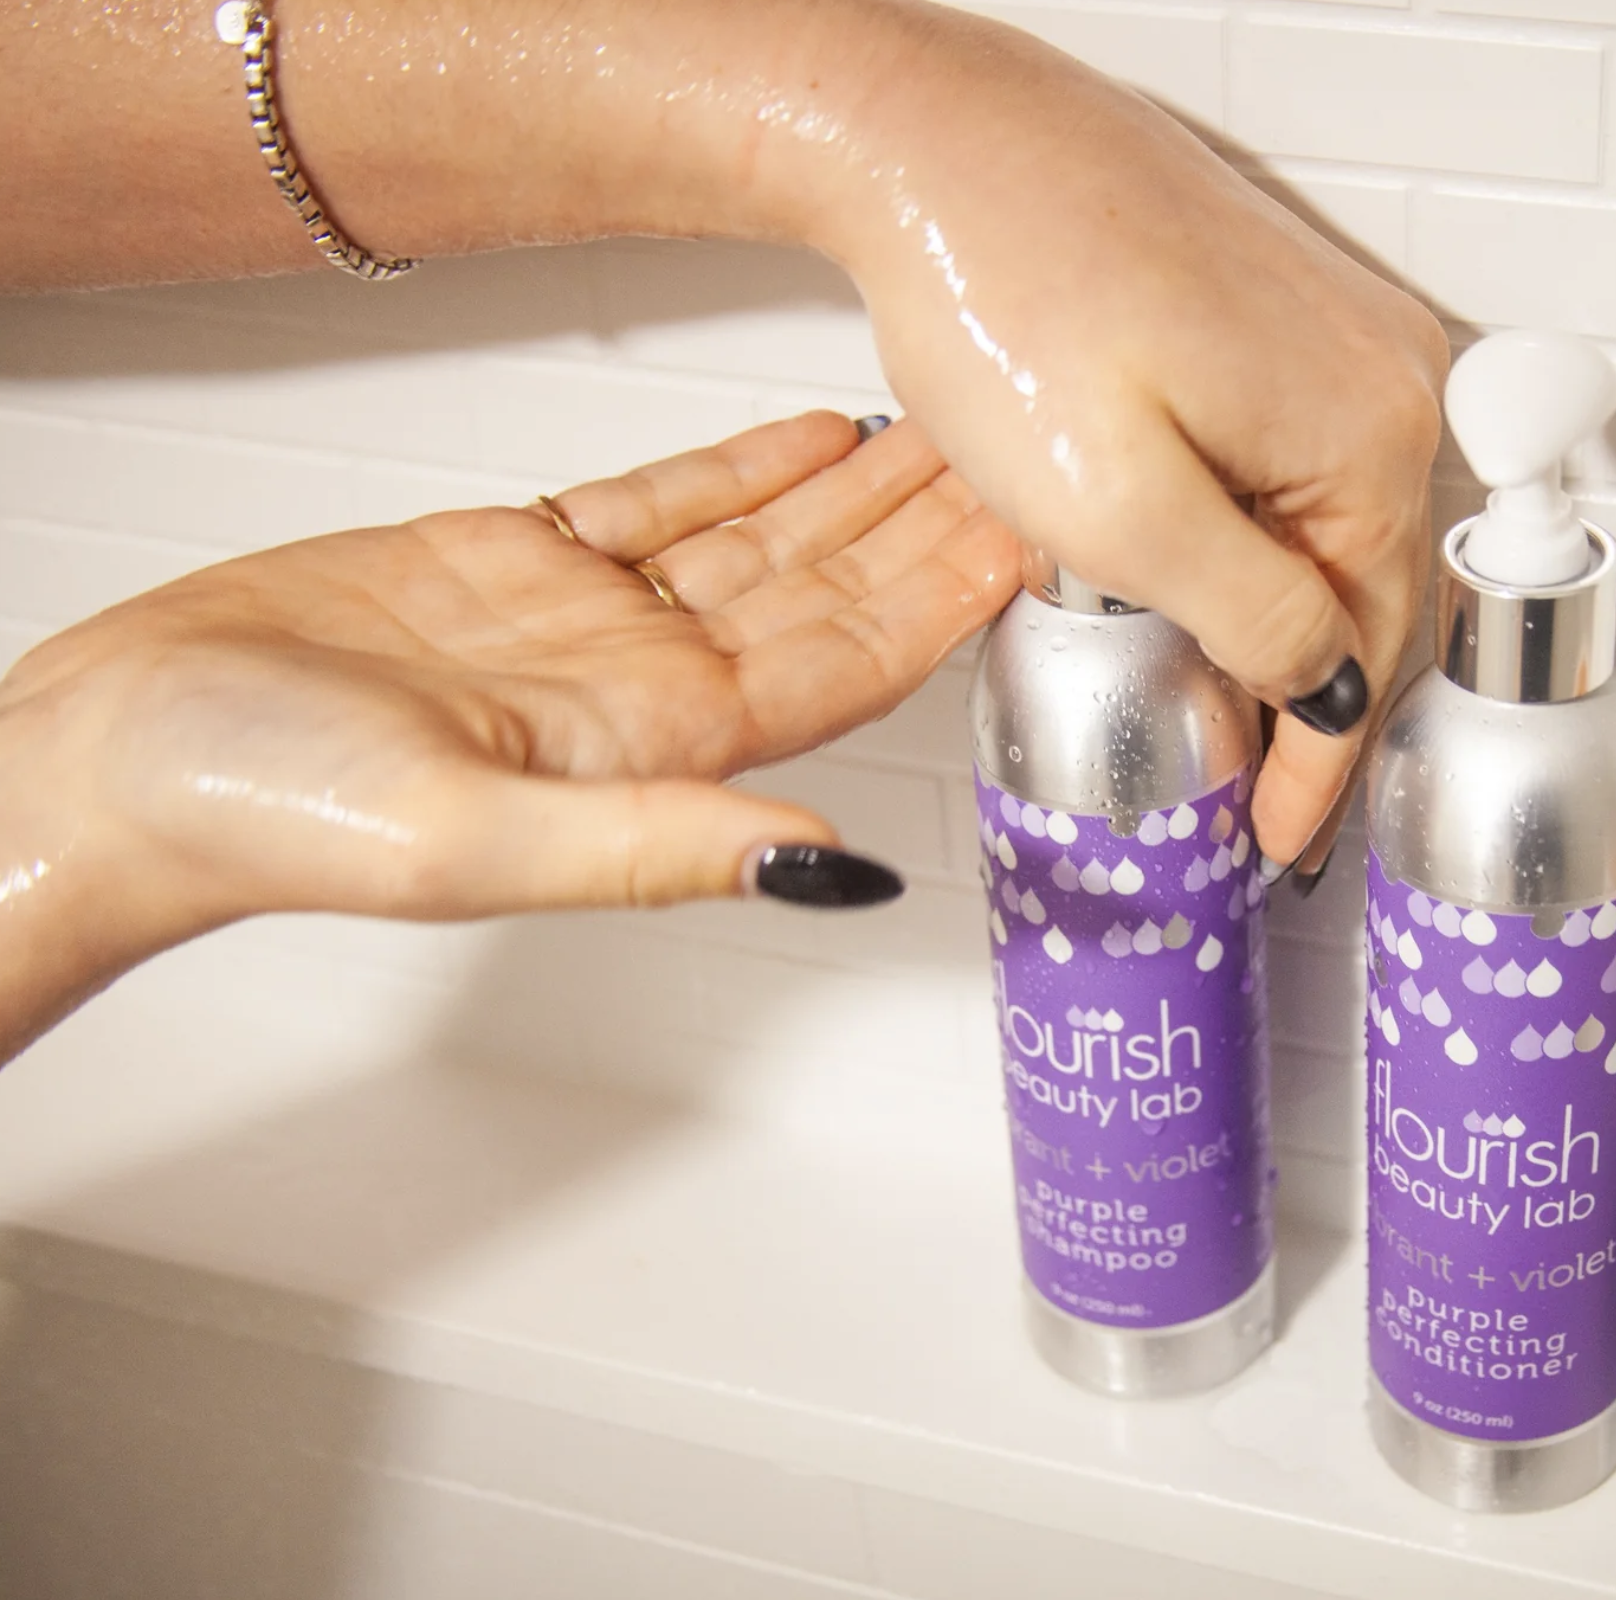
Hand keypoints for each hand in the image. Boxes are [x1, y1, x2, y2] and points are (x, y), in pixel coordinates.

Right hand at [0, 412, 1018, 1055]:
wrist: (125, 751)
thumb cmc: (261, 812)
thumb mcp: (472, 841)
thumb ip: (656, 844)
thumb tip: (823, 870)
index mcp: (654, 750)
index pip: (847, 668)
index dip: (943, 602)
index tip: (1026, 539)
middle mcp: (640, 687)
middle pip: (826, 596)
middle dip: (925, 531)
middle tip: (1016, 454)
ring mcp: (585, 625)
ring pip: (760, 542)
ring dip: (854, 491)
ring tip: (942, 431)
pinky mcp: (515, 564)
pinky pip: (662, 507)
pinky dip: (738, 467)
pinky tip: (808, 437)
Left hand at [811, 14, 1449, 872]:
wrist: (939, 144)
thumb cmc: (1008, 289)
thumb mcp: (1121, 510)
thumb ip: (1249, 616)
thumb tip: (1321, 681)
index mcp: (1367, 431)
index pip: (1371, 649)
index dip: (1321, 768)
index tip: (1282, 837)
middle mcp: (1382, 370)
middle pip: (1368, 589)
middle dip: (1306, 702)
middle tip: (1256, 794)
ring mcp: (1335, 332)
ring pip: (1330, 529)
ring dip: (1281, 623)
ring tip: (1223, 708)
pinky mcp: (1278, 313)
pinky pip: (1296, 463)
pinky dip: (1259, 542)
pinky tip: (1204, 584)